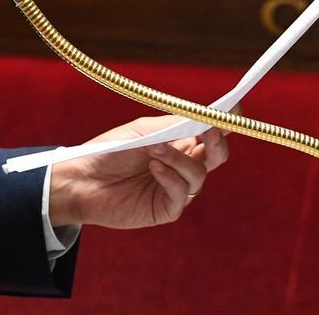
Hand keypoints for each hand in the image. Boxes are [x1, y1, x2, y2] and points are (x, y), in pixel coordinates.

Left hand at [48, 115, 230, 229]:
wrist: (82, 178)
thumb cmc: (111, 150)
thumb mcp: (144, 130)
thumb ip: (176, 125)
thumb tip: (208, 115)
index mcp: (179, 142)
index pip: (211, 133)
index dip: (226, 123)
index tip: (236, 108)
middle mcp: (182, 165)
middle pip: (216, 156)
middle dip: (217, 143)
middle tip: (208, 130)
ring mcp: (175, 188)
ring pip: (199, 175)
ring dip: (180, 160)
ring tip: (155, 151)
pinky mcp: (166, 209)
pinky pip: (182, 194)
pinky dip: (171, 178)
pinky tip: (154, 169)